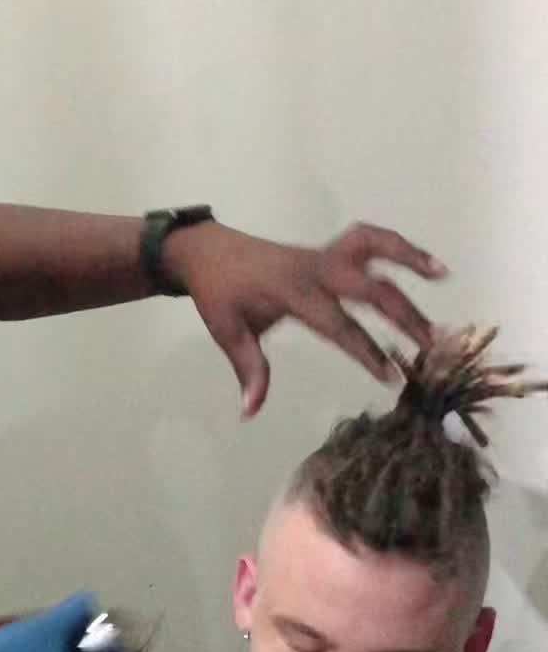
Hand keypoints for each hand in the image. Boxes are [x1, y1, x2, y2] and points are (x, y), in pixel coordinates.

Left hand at [164, 220, 446, 418]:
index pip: (338, 324)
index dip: (366, 350)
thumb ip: (248, 369)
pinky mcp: (329, 250)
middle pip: (369, 287)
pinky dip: (397, 245)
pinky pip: (368, 239)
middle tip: (431, 345)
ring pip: (374, 247)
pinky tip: (424, 261)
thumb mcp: (227, 333)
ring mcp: (324, 254)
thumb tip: (250, 411)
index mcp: (292, 292)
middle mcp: (315, 269)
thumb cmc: (219, 295)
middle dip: (402, 314)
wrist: (208, 252)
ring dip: (409, 258)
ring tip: (444, 275)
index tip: (392, 376)